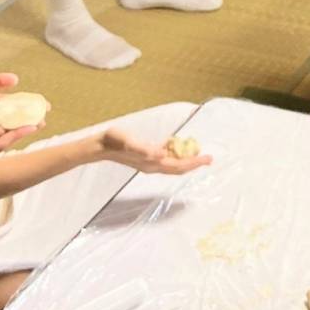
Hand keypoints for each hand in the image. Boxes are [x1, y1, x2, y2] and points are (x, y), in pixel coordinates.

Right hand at [98, 127, 212, 175]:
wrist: (100, 146)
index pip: (178, 166)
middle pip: (178, 167)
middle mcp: (152, 165)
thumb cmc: (115, 142)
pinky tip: (176, 144)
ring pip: (173, 163)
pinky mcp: (145, 155)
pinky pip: (164, 156)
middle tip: (209, 157)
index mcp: (152, 163)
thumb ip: (144, 148)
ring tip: (197, 151)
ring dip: (185, 159)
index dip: (194, 163)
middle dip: (194, 163)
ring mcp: (149, 161)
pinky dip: (174, 152)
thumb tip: (161, 153)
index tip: (207, 158)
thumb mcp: (129, 142)